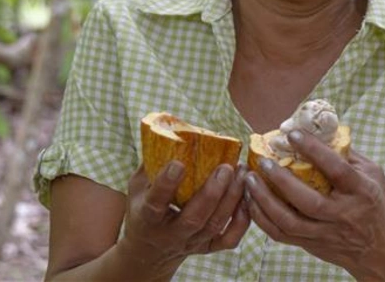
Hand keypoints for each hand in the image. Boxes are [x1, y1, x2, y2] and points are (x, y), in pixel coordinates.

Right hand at [121, 162, 249, 275]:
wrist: (148, 251)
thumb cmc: (143, 210)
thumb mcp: (137, 188)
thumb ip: (150, 164)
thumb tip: (168, 132)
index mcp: (148, 218)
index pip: (156, 203)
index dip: (166, 184)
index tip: (178, 164)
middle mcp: (170, 234)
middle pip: (194, 218)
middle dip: (212, 193)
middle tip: (226, 167)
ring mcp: (191, 243)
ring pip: (214, 225)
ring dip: (231, 199)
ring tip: (242, 173)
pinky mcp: (207, 248)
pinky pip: (229, 240)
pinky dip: (241, 221)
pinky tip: (247, 198)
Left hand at [244, 131, 384, 281]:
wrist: (382, 252)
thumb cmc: (377, 206)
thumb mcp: (374, 175)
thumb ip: (349, 155)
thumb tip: (320, 131)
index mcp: (361, 191)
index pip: (337, 169)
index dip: (313, 150)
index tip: (292, 134)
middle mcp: (343, 214)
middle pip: (308, 201)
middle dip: (281, 180)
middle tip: (263, 161)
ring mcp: (326, 233)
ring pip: (289, 222)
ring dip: (264, 201)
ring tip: (250, 180)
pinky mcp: (312, 245)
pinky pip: (281, 235)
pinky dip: (262, 219)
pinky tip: (251, 201)